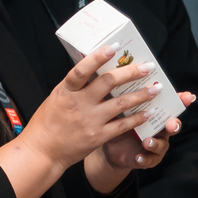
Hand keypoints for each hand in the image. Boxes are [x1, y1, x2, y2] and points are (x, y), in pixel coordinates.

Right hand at [7, 47, 164, 172]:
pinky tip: (148, 112)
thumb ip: (74, 86)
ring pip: (121, 103)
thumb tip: (93, 68)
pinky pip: (122, 125)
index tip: (114, 46)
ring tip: (155, 89)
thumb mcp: (56, 97)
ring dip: (141, 95)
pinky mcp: (98, 136)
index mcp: (66, 91)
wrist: (42, 151)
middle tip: (148, 67)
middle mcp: (79, 103)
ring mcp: (90, 120)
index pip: (82, 69)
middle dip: (131, 73)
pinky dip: (137, 118)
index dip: (98, 56)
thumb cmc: (47, 123)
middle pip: (109, 82)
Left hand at [100, 93, 195, 171]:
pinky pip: (149, 160)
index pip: (172, 104)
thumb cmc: (118, 121)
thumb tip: (120, 70)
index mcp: (156, 112)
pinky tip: (138, 157)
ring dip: (155, 143)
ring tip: (146, 141)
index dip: (182, 100)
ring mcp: (155, 144)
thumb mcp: (120, 106)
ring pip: (161, 144)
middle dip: (174, 124)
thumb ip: (124, 93)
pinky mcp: (147, 159)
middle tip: (170, 124)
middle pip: (173, 125)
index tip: (189, 97)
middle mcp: (159, 128)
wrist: (111, 147)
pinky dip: (144, 159)